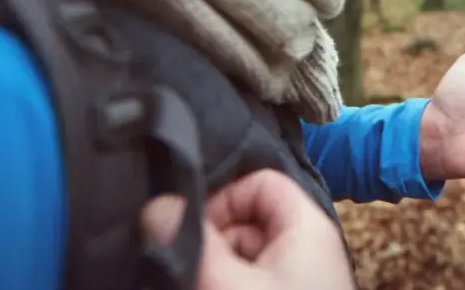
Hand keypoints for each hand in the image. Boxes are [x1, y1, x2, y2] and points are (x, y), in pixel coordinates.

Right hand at [142, 170, 354, 289]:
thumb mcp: (229, 284)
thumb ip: (193, 244)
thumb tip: (157, 206)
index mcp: (307, 228)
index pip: (259, 184)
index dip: (220, 200)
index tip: (190, 234)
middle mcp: (306, 252)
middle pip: (246, 225)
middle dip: (210, 247)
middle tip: (189, 274)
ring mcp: (297, 284)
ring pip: (243, 263)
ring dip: (213, 275)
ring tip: (198, 288)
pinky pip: (250, 286)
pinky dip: (224, 288)